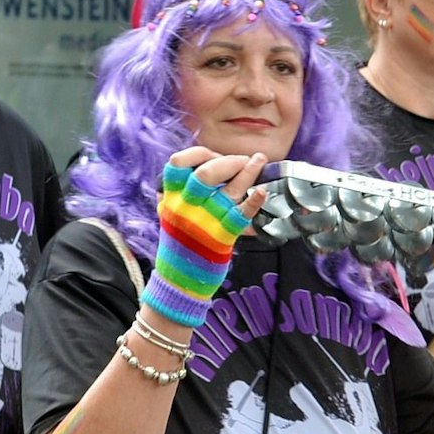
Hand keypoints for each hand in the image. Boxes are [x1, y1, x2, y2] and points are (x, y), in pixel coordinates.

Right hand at [142, 148, 268, 328]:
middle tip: (243, 159)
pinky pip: (241, 215)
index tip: (212, 155)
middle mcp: (187, 206)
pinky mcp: (222, 236)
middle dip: (229, 161)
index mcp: (172, 197)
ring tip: (260, 160)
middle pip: (206, 173)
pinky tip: (262, 191)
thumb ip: (181, 190)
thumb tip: (204, 164)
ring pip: (228, 189)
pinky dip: (253, 202)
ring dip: (248, 171)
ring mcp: (206, 220)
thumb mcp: (172, 213)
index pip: (177, 164)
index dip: (197, 155)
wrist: (180, 279)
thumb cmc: (181, 242)